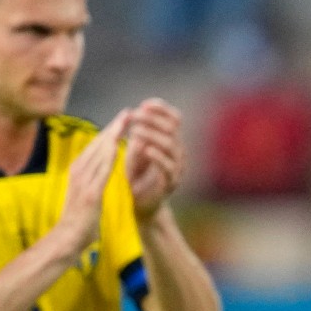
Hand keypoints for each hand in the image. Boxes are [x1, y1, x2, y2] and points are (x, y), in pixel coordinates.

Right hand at [59, 109, 129, 250]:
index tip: (122, 120)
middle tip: (128, 112)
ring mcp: (83, 181)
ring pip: (100, 152)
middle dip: (113, 127)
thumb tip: (102, 172)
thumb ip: (93, 181)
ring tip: (126, 121)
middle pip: (98, 144)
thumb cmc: (79, 220)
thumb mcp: (87, 194)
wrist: (68, 239)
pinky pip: (101, 170)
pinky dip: (109, 155)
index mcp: (78, 171)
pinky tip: (118, 144)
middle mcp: (78, 171)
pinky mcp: (90, 192)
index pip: (96, 146)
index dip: (109, 131)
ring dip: (113, 135)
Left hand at [124, 98, 183, 219]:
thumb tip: (132, 113)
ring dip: (152, 134)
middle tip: (135, 117)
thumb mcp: (134, 150)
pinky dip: (156, 155)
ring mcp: (177, 167)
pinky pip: (167, 166)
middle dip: (153, 119)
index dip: (162, 109)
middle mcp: (178, 152)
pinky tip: (144, 149)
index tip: (144, 105)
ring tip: (134, 131)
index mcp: (172, 141)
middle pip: (173, 128)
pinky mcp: (170, 183)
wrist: (140, 205)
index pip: (175, 118)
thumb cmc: (136, 176)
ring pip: (171, 144)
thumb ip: (137, 134)